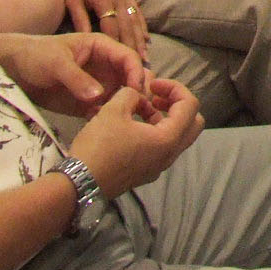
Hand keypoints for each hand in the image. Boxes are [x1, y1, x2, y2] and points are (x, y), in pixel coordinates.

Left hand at [0, 32, 149, 118]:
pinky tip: (108, 126)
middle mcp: (105, 66)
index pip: (128, 58)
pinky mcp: (88, 102)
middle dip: (138, 92)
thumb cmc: (36, 56)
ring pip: (122, 95)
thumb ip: (77, 78)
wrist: (14, 70)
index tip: (137, 91)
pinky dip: (110, 117)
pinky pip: (106, 110)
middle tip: (140, 110)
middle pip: (130, 77)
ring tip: (128, 121)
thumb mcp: (56, 63)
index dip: (136, 72)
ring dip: (127, 106)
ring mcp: (98, 84)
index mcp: (102, 47)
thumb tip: (99, 96)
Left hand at [36, 0, 147, 60]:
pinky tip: (146, 37)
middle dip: (134, 47)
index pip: (113, 29)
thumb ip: (81, 21)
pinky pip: (136, 10)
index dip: (118, 46)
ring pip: (135, 20)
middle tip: (139, 67)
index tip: (122, 64)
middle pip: (128, 27)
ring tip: (146, 57)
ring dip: (141, 39)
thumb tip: (88, 42)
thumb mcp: (72, 0)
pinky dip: (142, 25)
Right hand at [67, 79, 203, 197]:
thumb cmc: (99, 146)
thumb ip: (132, 94)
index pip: (190, 105)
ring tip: (137, 107)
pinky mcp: (144, 172)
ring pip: (175, 136)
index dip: (175, 88)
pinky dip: (153, 131)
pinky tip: (130, 124)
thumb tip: (137, 96)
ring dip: (163, 117)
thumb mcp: (114, 109)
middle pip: (192, 123)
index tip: (152, 85)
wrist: (78, 184)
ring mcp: (158, 167)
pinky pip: (160, 147)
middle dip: (177, 104)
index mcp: (168, 140)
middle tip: (155, 96)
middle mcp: (169, 156)